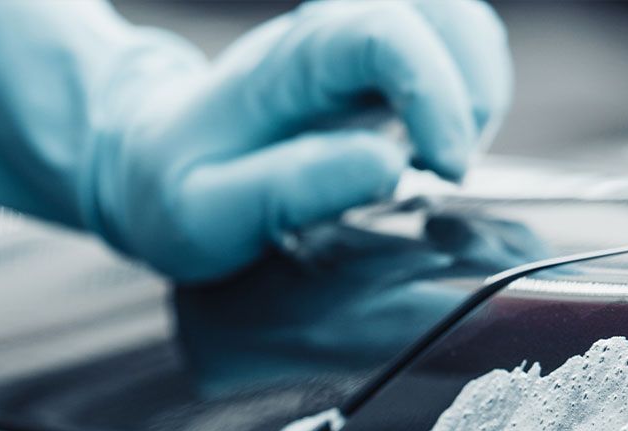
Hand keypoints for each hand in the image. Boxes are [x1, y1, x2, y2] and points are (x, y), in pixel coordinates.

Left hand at [0, 0, 511, 280]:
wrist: (150, 166)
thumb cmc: (178, 194)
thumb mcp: (208, 214)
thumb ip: (289, 189)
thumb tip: (385, 169)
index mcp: (289, 63)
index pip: (383, 33)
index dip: (434, 91)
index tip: (445, 167)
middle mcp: (329, 34)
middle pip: (439, 8)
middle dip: (471, 87)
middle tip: (449, 169)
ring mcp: (355, 44)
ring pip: (456, 20)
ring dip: (478, 87)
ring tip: (446, 159)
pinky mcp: (373, 67)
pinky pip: (449, 49)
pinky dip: (467, 92)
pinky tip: (438, 146)